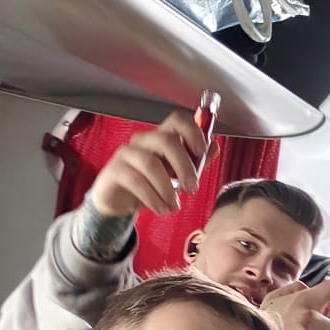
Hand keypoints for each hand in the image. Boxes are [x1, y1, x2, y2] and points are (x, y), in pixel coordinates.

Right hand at [88, 113, 209, 217]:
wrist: (119, 201)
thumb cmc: (150, 183)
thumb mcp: (177, 174)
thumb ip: (195, 162)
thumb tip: (214, 146)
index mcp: (161, 136)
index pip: (178, 119)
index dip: (193, 132)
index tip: (202, 152)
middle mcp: (143, 140)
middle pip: (167, 140)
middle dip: (184, 166)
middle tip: (192, 188)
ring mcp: (127, 153)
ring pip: (151, 164)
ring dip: (167, 188)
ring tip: (174, 206)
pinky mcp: (115, 171)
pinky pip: (136, 181)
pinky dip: (153, 198)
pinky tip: (162, 209)